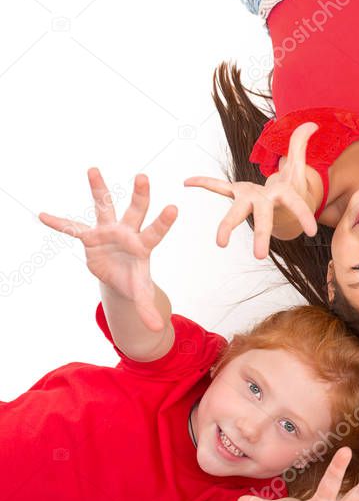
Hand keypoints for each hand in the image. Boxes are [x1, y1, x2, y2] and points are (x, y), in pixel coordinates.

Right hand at [39, 169, 175, 331]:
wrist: (119, 276)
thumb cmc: (134, 280)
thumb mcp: (141, 294)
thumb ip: (148, 309)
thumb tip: (157, 330)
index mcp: (144, 246)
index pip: (156, 232)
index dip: (164, 222)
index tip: (174, 208)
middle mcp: (128, 232)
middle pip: (135, 211)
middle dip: (140, 195)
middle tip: (144, 176)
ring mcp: (108, 231)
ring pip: (105, 206)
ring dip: (99, 189)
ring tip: (93, 169)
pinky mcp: (90, 237)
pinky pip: (73, 228)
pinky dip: (59, 223)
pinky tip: (42, 214)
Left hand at [185, 122, 319, 258]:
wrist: (282, 208)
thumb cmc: (292, 187)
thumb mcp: (298, 167)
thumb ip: (301, 144)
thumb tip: (311, 123)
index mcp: (282, 195)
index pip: (295, 205)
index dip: (303, 216)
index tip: (310, 232)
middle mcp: (264, 201)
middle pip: (263, 217)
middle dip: (260, 234)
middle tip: (258, 256)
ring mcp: (249, 199)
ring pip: (237, 213)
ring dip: (227, 226)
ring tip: (219, 244)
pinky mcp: (237, 193)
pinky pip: (219, 187)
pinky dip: (205, 182)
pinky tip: (188, 180)